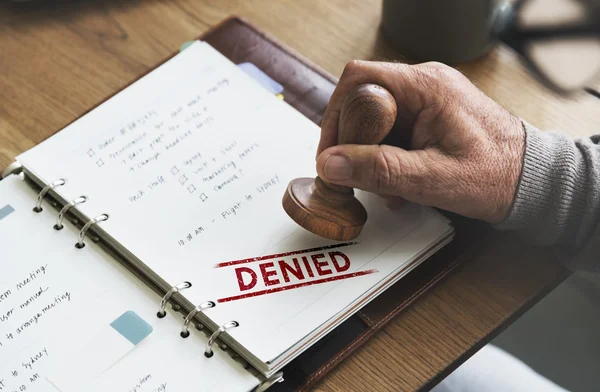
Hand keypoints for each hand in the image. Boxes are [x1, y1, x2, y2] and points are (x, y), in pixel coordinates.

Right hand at [315, 60, 525, 223]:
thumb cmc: (496, 176)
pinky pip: (392, 130)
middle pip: (362, 101)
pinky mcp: (428, 115)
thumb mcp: (432, 179)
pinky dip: (386, 157)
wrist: (531, 181)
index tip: (331, 154)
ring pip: (374, 120)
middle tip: (356, 176)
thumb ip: (378, 170)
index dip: (336, 117)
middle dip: (354, 143)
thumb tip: (330, 164)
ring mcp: (427, 99)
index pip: (359, 81)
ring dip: (371, 155)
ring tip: (387, 187)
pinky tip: (398, 182)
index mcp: (427, 87)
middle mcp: (425, 84)